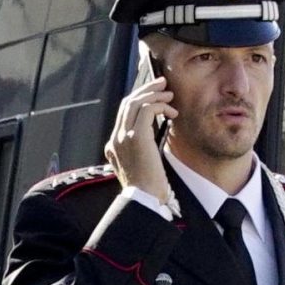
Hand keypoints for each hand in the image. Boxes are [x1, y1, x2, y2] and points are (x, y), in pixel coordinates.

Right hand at [105, 72, 174, 195]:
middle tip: (162, 84)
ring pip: (137, 102)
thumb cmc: (147, 188)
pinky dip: (160, 106)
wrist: (144, 200)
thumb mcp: (139, 166)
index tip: (153, 94)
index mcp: (112, 146)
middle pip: (128, 103)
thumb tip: (152, 133)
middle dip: (146, 90)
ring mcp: (123, 136)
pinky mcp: (136, 136)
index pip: (123, 113)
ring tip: (169, 95)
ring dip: (155, 95)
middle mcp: (115, 139)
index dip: (138, 100)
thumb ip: (139, 149)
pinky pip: (148, 109)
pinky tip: (171, 112)